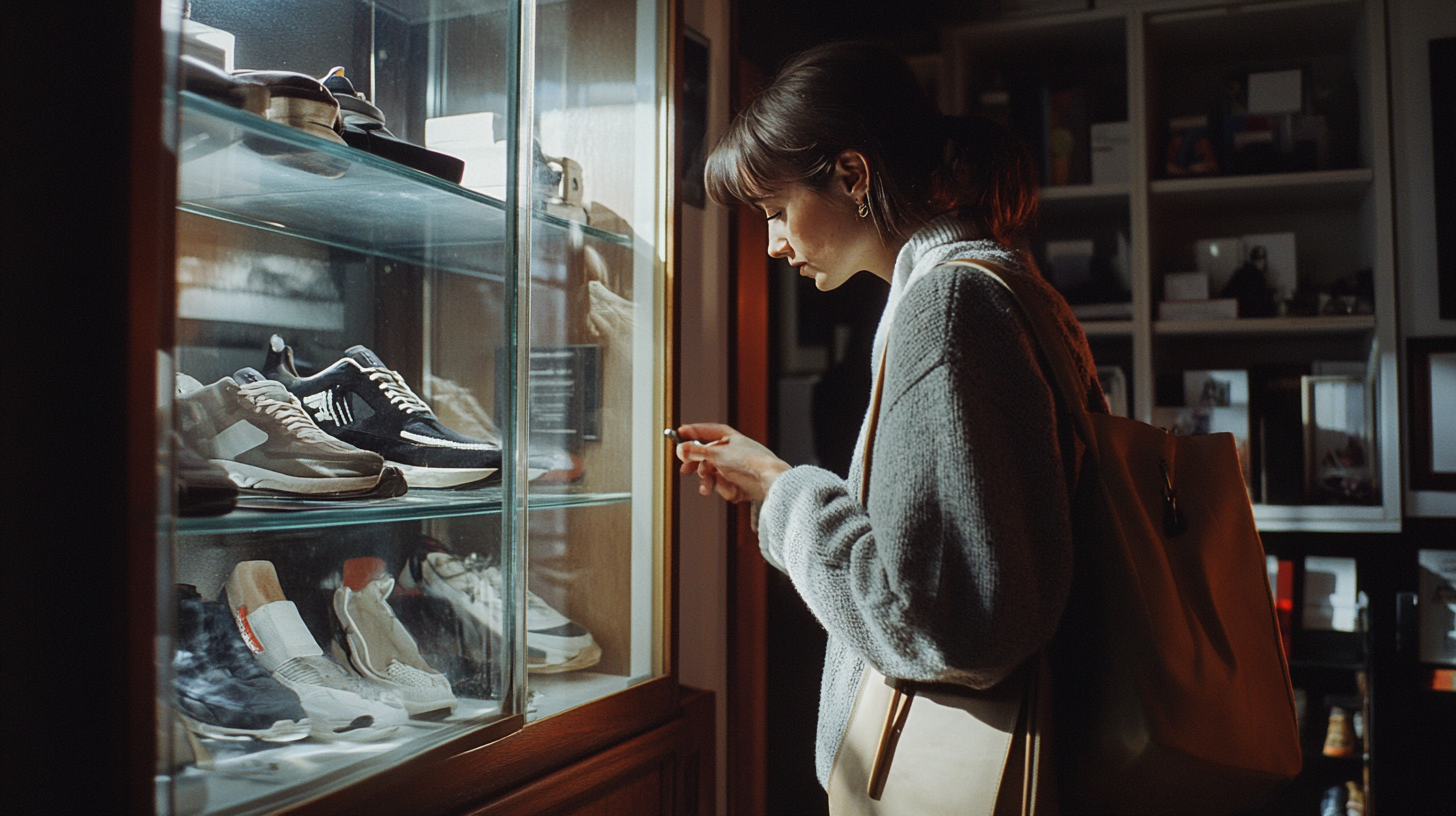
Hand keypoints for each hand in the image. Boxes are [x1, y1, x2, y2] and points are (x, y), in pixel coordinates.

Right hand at [672, 423, 790, 503]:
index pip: (709, 431)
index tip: (680, 433)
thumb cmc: (747, 461)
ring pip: (715, 475)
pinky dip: (726, 490)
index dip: (694, 431)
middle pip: (708, 457)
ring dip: (709, 483)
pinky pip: (725, 487)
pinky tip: (735, 491)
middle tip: (685, 470)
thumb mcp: (716, 454)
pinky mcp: (741, 485)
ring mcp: (738, 469)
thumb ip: (696, 452)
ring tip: (706, 489)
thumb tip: (679, 450)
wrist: (769, 480)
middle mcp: (734, 452)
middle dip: (697, 465)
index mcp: (731, 438)